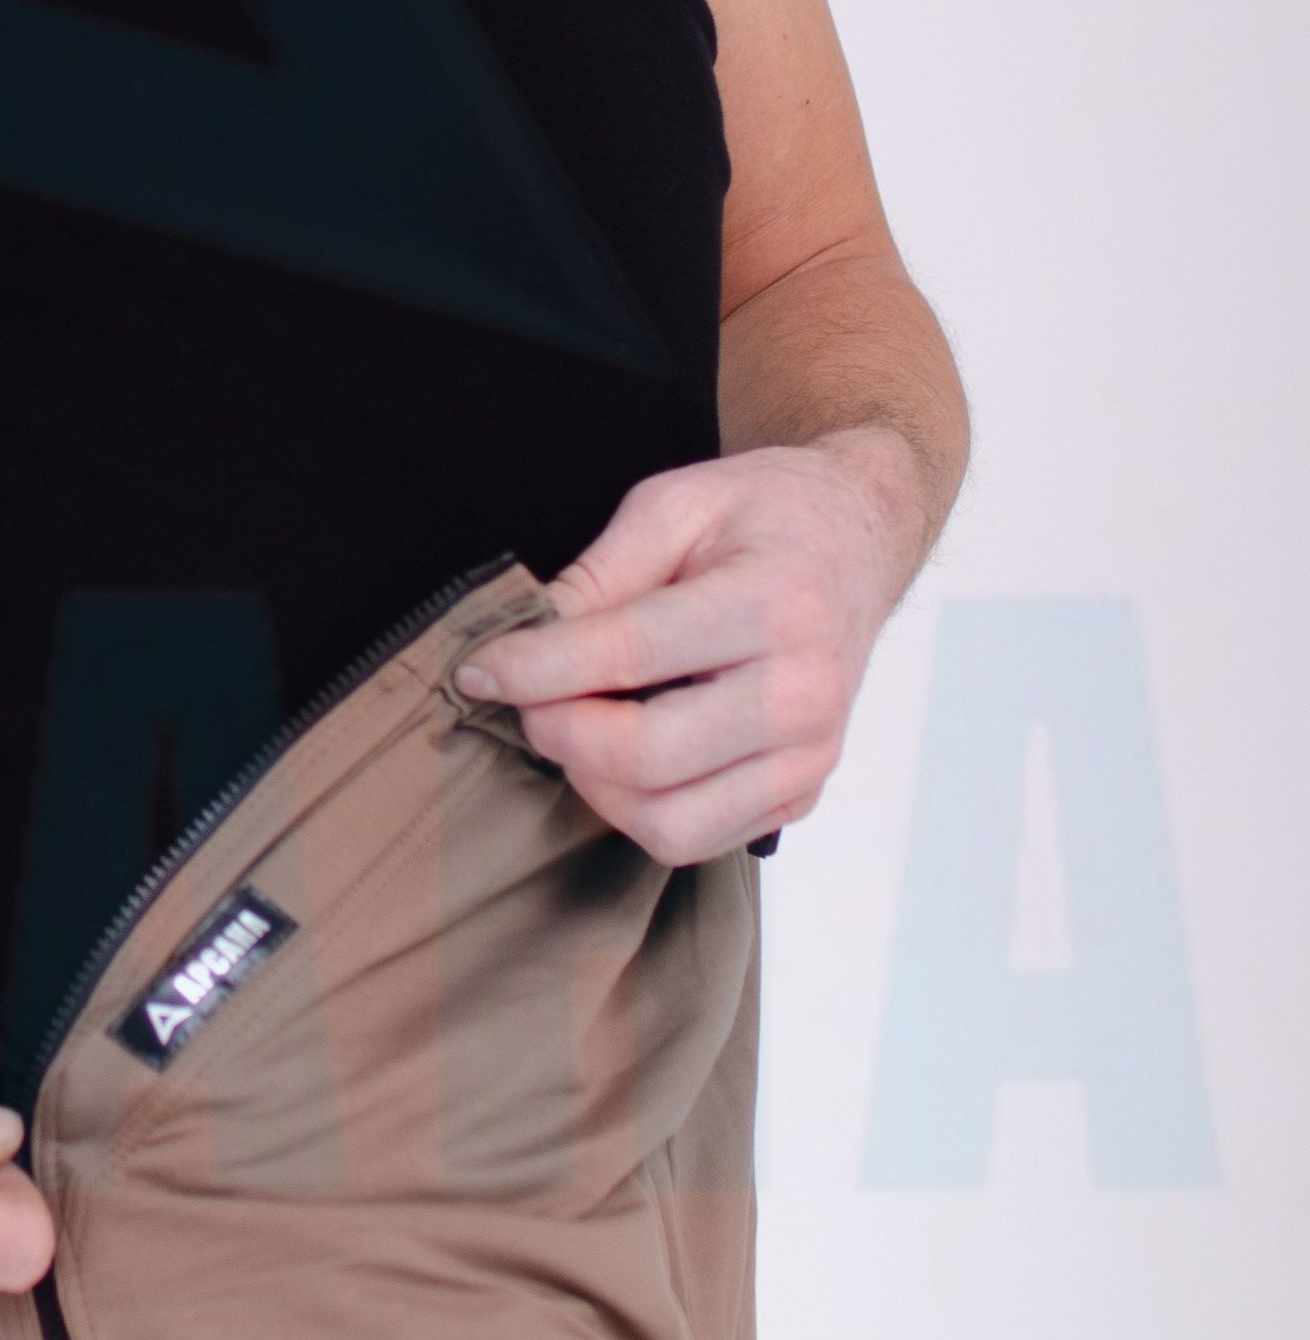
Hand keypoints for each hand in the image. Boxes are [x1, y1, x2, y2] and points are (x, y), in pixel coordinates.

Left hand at [451, 432, 926, 863]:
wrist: (859, 541)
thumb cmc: (768, 515)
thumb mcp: (676, 502)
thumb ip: (600, 573)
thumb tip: (526, 636)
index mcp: (776, 603)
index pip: (633, 654)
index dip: (536, 667)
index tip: (481, 667)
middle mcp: (804, 691)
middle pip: (650, 756)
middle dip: (559, 731)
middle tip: (525, 697)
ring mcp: (810, 754)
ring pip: (671, 823)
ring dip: (594, 784)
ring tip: (576, 725)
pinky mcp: (802, 793)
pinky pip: (699, 838)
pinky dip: (638, 808)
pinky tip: (623, 753)